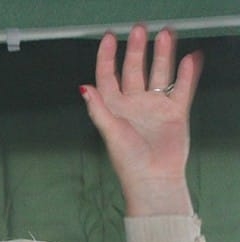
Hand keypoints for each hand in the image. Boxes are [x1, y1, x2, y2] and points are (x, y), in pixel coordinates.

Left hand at [81, 24, 202, 216]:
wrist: (154, 178)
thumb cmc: (128, 161)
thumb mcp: (110, 133)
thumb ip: (98, 109)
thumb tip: (84, 87)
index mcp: (114, 107)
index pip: (108, 76)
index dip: (107, 57)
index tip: (109, 37)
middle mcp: (134, 103)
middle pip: (134, 69)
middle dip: (137, 49)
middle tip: (141, 29)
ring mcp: (155, 106)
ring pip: (159, 73)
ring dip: (162, 55)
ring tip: (167, 34)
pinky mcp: (175, 112)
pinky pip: (182, 88)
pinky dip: (187, 74)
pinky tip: (190, 58)